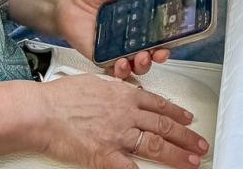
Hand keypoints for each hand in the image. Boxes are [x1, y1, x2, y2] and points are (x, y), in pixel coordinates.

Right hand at [31, 71, 207, 168]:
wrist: (42, 112)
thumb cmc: (62, 97)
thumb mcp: (96, 82)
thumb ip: (115, 89)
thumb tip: (127, 91)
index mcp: (124, 94)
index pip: (159, 104)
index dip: (177, 113)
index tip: (188, 119)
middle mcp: (126, 114)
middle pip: (164, 125)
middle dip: (186, 137)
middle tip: (200, 145)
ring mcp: (117, 135)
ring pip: (154, 144)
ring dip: (176, 155)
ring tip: (191, 161)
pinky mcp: (104, 155)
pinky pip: (129, 168)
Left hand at [47, 0, 175, 78]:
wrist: (66, 4)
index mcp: (139, 20)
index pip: (159, 31)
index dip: (169, 36)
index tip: (175, 37)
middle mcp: (132, 37)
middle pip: (153, 52)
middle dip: (160, 55)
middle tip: (159, 52)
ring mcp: (118, 50)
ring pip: (138, 65)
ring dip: (143, 64)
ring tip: (140, 57)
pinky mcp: (104, 59)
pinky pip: (117, 71)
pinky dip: (122, 71)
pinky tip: (122, 63)